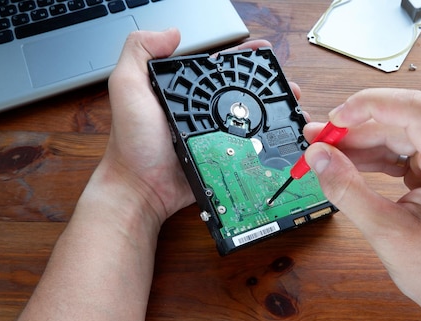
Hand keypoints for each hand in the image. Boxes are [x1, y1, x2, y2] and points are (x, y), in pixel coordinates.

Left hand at [102, 29, 299, 224]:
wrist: (141, 188)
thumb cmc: (132, 143)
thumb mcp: (128, 87)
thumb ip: (140, 51)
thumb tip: (171, 32)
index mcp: (181, 94)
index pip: (216, 70)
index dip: (241, 61)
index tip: (264, 54)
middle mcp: (199, 114)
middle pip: (239, 94)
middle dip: (265, 87)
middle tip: (286, 84)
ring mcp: (212, 137)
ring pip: (249, 120)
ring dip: (272, 112)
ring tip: (292, 106)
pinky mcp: (222, 158)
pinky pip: (247, 148)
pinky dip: (266, 142)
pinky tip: (281, 135)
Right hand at [304, 88, 420, 320]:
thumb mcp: (385, 231)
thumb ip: (347, 189)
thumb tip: (317, 156)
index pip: (415, 111)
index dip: (369, 106)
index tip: (333, 120)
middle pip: (401, 122)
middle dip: (355, 128)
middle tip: (315, 140)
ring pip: (397, 134)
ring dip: (358, 143)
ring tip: (323, 152)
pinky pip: (401, 152)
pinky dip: (371, 156)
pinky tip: (345, 162)